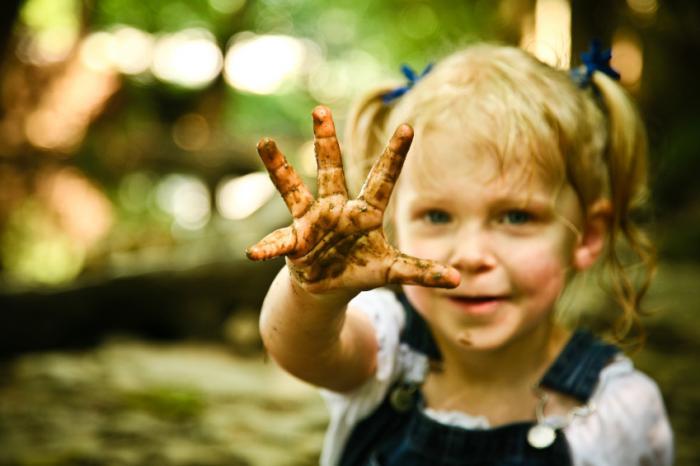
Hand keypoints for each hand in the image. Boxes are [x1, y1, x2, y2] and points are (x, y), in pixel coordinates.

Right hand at [246, 106, 459, 293]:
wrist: (327, 284)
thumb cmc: (360, 269)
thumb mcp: (392, 271)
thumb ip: (421, 271)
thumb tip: (458, 280)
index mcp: (364, 212)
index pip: (382, 179)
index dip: (395, 155)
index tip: (409, 128)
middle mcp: (336, 208)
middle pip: (331, 170)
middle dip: (325, 140)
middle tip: (320, 109)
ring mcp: (311, 220)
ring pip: (293, 189)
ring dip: (279, 168)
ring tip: (264, 142)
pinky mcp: (294, 240)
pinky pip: (279, 242)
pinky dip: (268, 247)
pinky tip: (254, 254)